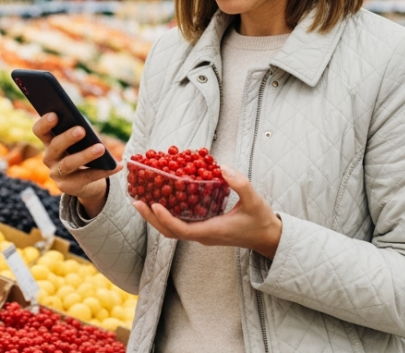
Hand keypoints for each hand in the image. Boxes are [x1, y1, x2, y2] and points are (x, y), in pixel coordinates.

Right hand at [34, 113, 122, 217]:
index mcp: (48, 141)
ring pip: (68, 164)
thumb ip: (78, 132)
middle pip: (55, 146)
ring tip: (101, 148)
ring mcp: (56, 174)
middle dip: (67, 138)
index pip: (40, 131)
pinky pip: (86, 177)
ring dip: (85, 155)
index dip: (44, 123)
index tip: (55, 114)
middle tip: (81, 130)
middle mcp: (49, 158)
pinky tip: (117, 165)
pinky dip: (104, 171)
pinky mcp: (67, 187)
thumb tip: (87, 127)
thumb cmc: (80, 151)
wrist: (83, 182)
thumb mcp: (78, 141)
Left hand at [132, 169, 282, 259]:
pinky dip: (167, 215)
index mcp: (211, 231)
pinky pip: (180, 224)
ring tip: (142, 200)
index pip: (181, 230)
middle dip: (151, 218)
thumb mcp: (254, 200)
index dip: (165, 219)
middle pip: (169, 232)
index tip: (153, 204)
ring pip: (172, 230)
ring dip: (156, 217)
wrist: (268, 237)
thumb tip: (223, 168)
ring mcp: (202, 234)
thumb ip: (240, 184)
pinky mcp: (203, 230)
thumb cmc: (261, 220)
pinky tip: (161, 200)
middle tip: (136, 201)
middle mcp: (202, 235)